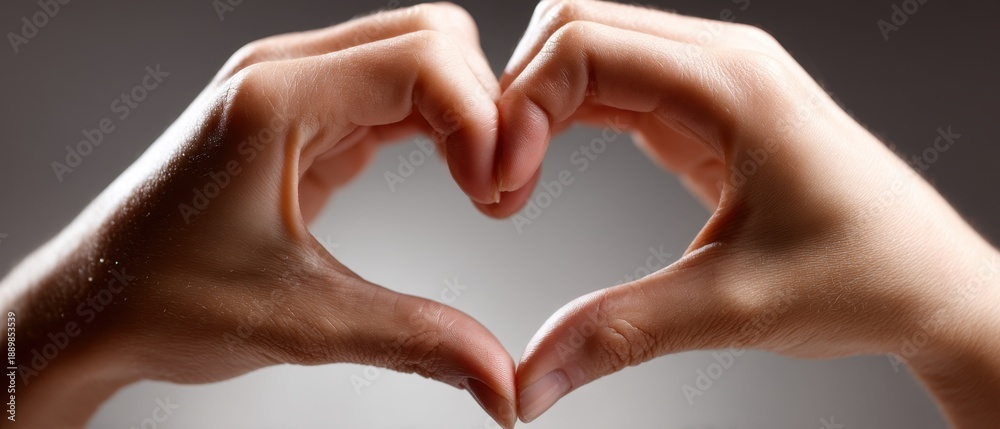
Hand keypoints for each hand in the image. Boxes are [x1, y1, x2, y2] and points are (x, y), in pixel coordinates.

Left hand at [0, 4, 515, 427]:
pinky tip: (452, 176)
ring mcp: (293, 90)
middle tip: (497, 191)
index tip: (498, 194)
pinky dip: (437, 128)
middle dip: (485, 109)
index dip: (483, 121)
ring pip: (419, 57)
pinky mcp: (302, 116)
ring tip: (481, 188)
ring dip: (466, 116)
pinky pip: (394, 92)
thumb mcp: (297, 323)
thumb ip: (412, 339)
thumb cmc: (156, 300)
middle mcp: (284, 75)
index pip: (422, 60)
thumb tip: (500, 379)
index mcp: (274, 99)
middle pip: (431, 38)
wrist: (92, 305)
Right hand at [496, 0, 999, 424]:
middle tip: (495, 180)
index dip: (520, 107)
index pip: (584, 46)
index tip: (500, 185)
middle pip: (577, 28)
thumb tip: (530, 380)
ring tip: (512, 179)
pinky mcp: (706, 113)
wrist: (929, 284)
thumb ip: (619, 334)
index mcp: (732, 83)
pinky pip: (616, 87)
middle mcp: (720, 64)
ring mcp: (713, 83)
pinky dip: (566, 118)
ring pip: (592, 51)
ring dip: (538, 106)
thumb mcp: (734, 307)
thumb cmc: (867, 276)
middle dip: (517, 95)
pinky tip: (545, 167)